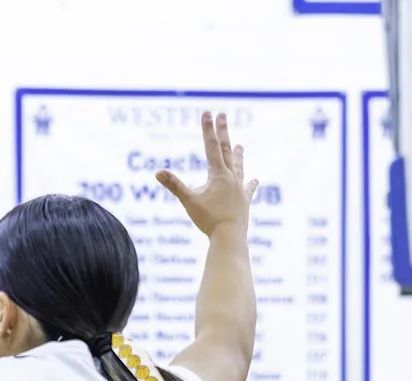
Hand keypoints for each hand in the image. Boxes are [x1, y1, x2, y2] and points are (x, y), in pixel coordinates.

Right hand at [156, 112, 256, 237]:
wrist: (230, 236)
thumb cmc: (208, 220)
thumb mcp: (188, 202)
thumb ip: (174, 185)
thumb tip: (157, 172)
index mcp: (218, 175)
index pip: (211, 147)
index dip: (208, 129)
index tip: (208, 113)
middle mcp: (231, 177)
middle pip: (226, 150)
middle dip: (223, 132)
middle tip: (223, 115)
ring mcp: (239, 188)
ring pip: (238, 167)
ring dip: (237, 155)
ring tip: (239, 145)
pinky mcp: (244, 201)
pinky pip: (248, 189)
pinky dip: (250, 183)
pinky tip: (254, 180)